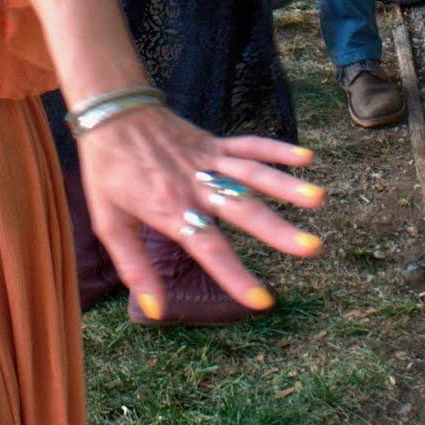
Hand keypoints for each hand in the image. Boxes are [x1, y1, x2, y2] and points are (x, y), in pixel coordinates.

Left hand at [76, 101, 324, 313]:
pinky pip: (248, 145)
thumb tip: (154, 309)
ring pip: (251, 175)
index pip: (207, 247)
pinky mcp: (214, 143)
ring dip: (284, 186)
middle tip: (311, 248)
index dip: (233, 275)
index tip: (261, 300)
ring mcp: (207, 161)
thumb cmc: (107, 172)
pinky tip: (305, 157)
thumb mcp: (109, 223)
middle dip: (276, 230)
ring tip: (317, 199)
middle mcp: (194, 185)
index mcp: (169, 209)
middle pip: (240, 210)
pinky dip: (275, 149)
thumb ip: (134, 267)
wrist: (108, 114)